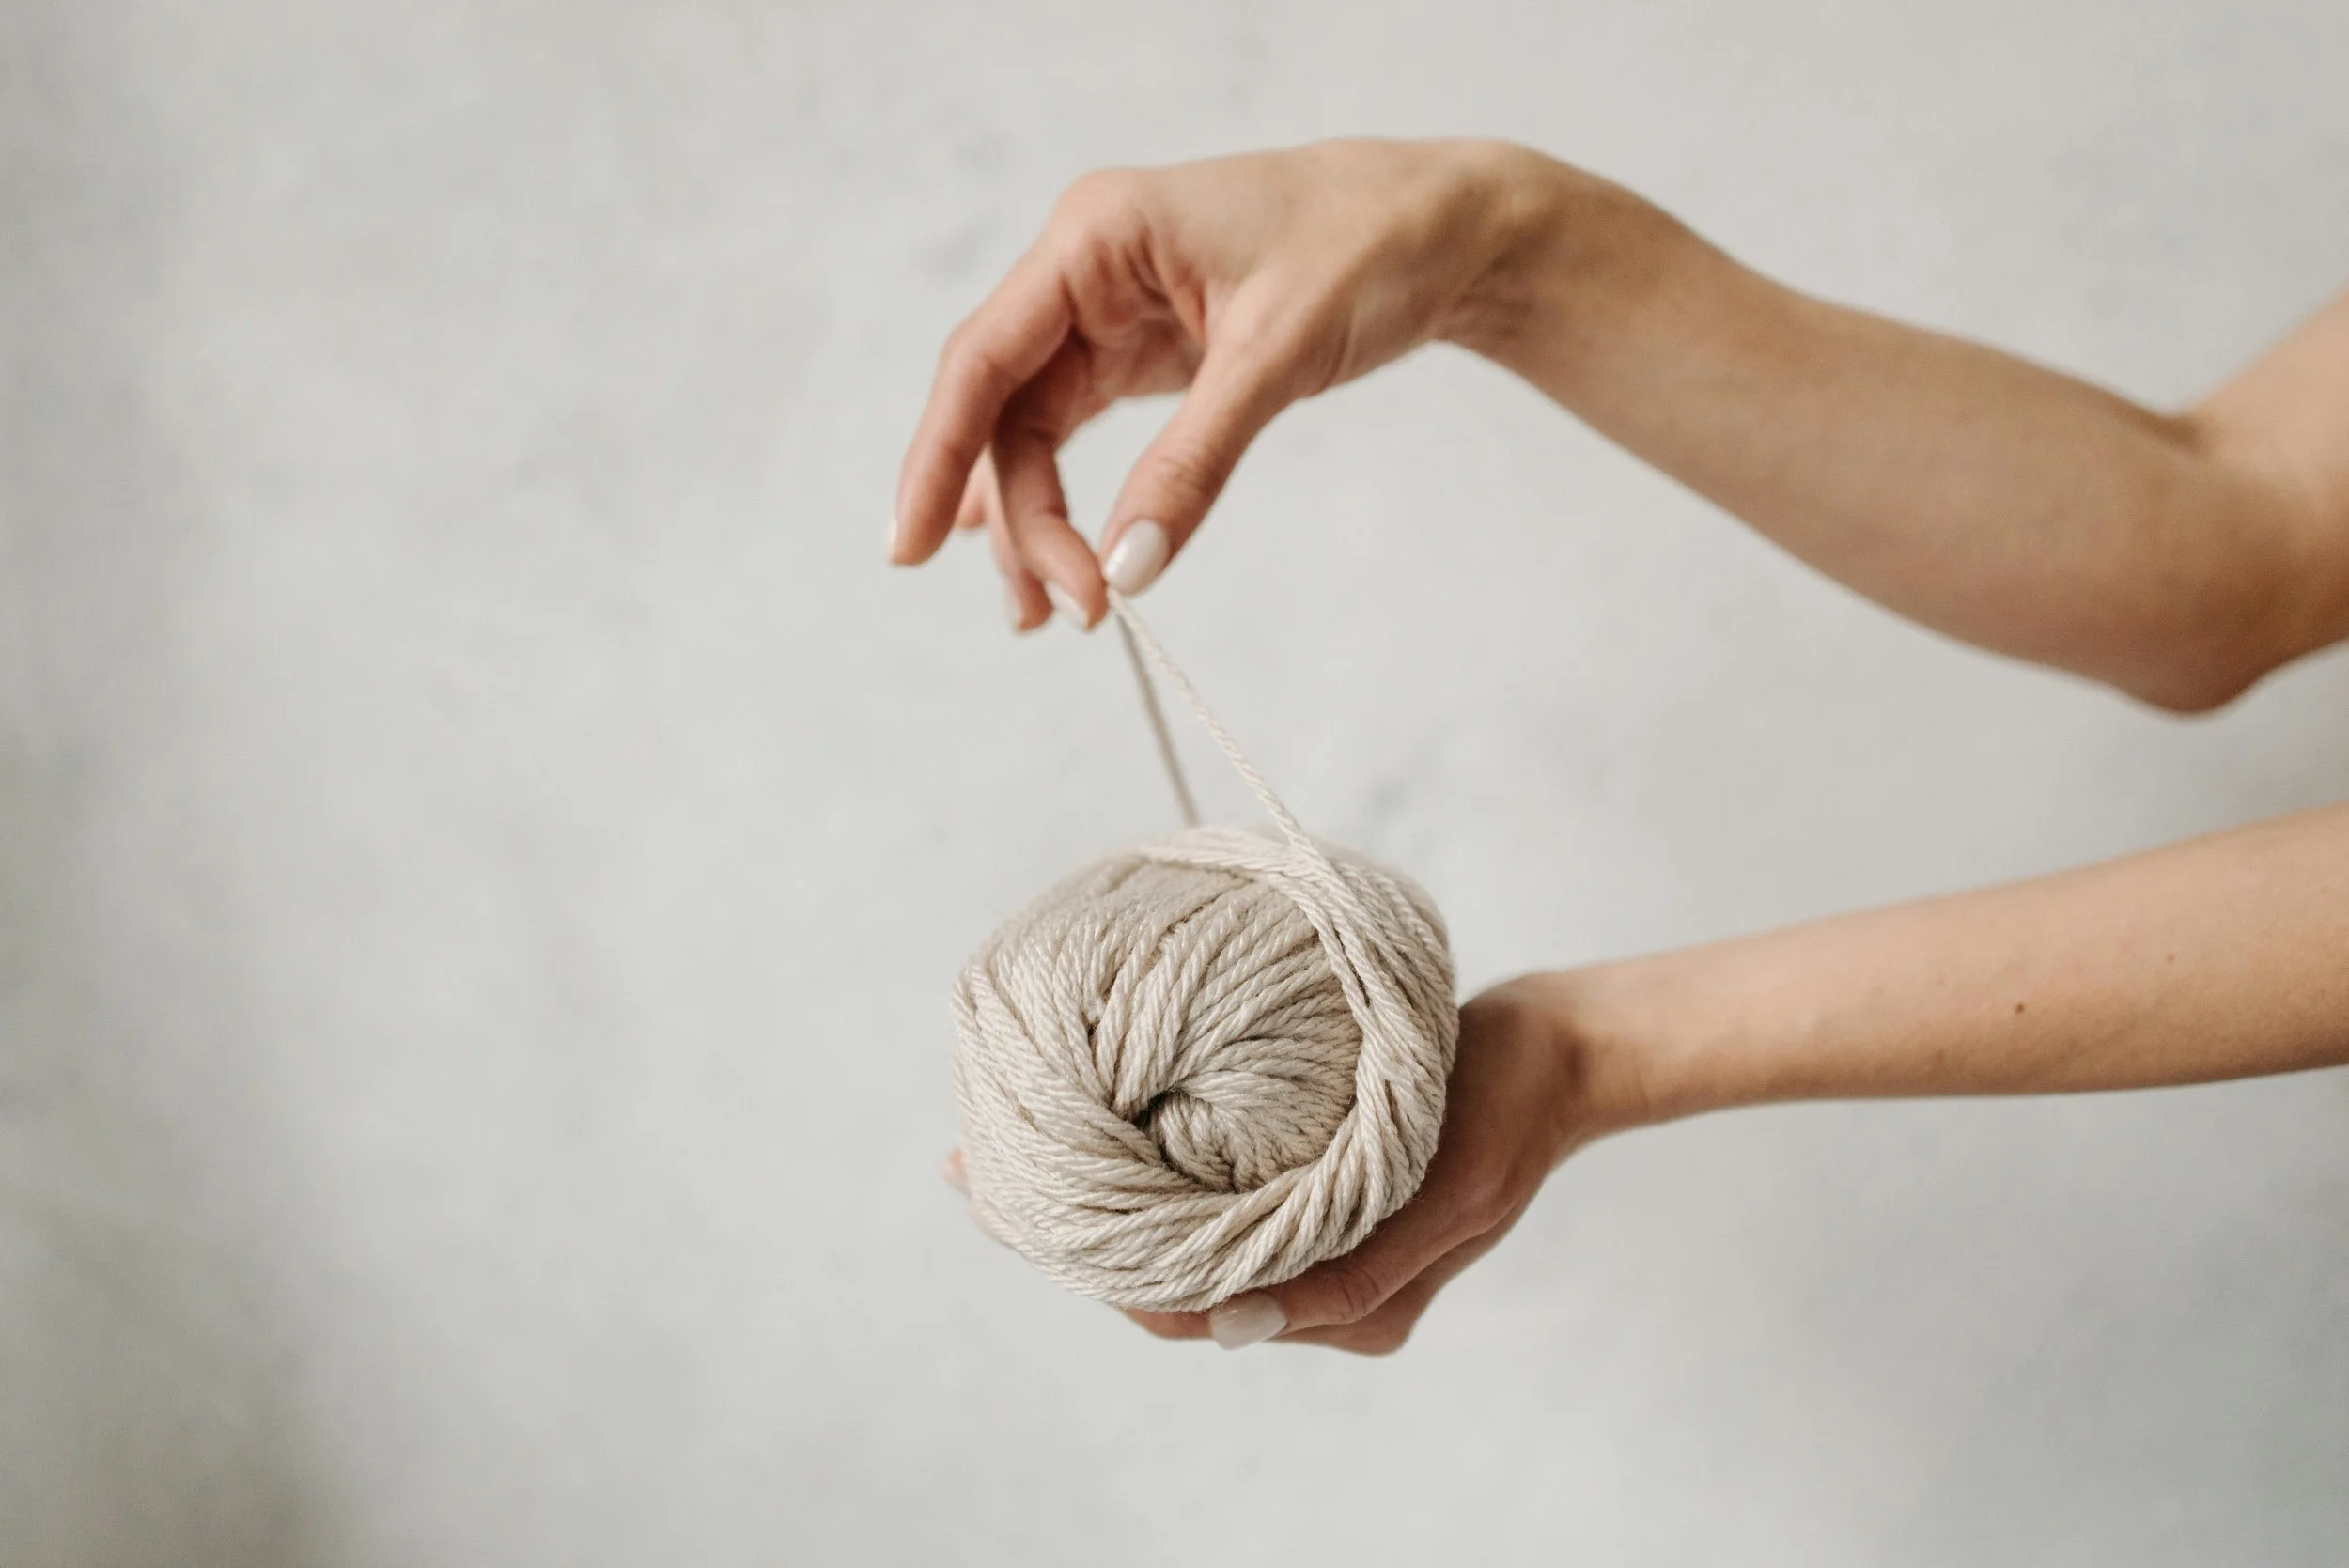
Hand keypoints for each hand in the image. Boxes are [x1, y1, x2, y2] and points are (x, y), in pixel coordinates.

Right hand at [890, 139, 1557, 628]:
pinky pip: (1075, 432)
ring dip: (1037, 522)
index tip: (907, 548)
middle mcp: (1086, 269)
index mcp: (1096, 236)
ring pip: (1034, 432)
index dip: (935, 456)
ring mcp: (1109, 311)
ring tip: (1056, 614)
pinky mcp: (1144, 350)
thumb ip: (1194, 462)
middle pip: (1005, 411)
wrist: (1446, 227)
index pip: (983, 358)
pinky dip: (1066, 497)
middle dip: (1021, 517)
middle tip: (1065, 612)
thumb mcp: (1279, 355)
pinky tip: (1049, 554)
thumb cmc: (1369, 247)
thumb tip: (1126, 567)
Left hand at [945, 972, 1647, 1354]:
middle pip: (1171, 1273)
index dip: (1099, 1268)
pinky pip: (1212, 1191)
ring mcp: (1311, 1234)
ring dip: (1106, 1197)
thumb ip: (1346, 1275)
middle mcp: (1314, 1283)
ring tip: (1015, 1150)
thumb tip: (1228, 1324)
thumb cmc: (1500, 1119)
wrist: (1554, 1054)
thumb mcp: (1441, 1204)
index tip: (1015, 1215)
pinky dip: (1153, 1169)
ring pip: (1183, 1232)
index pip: (1192, 1305)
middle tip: (976, 1170)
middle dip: (1077, 1229)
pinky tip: (1098, 1130)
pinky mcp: (1309, 1184)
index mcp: (1342, 1308)